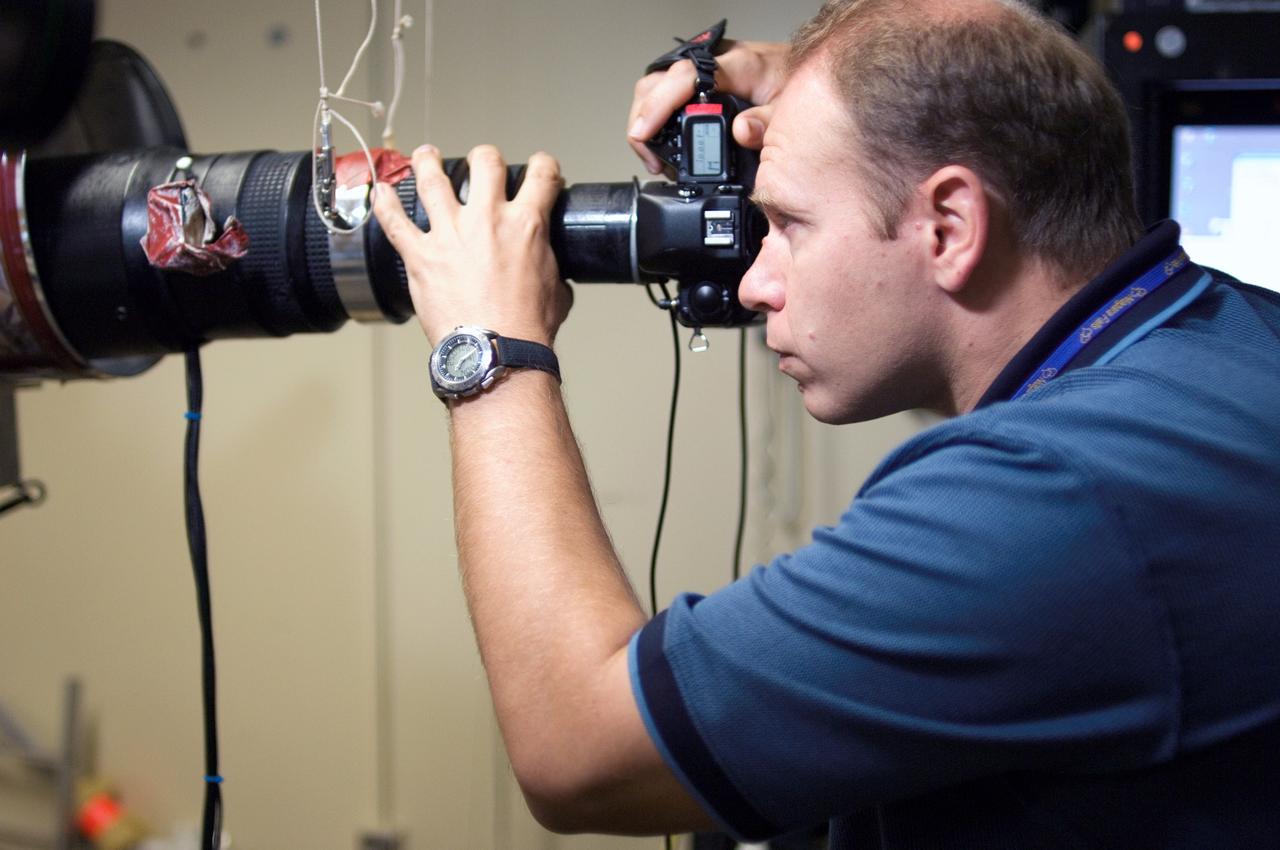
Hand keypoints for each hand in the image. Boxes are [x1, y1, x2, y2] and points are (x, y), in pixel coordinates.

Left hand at [373, 144, 571, 348]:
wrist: (497, 352)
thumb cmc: (525, 329)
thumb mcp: (557, 292)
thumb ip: (553, 270)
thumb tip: (552, 272)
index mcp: (526, 225)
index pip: (541, 174)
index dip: (542, 164)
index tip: (538, 167)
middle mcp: (487, 219)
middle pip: (486, 162)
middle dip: (486, 157)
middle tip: (482, 161)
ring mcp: (450, 234)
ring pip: (433, 179)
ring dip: (428, 162)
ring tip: (426, 155)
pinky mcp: (421, 256)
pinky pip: (394, 221)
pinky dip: (384, 204)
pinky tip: (380, 192)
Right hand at [626, 40, 788, 173]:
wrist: (814, 74)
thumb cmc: (803, 87)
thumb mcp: (794, 108)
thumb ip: (770, 121)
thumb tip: (741, 131)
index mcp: (738, 65)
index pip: (685, 77)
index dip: (659, 104)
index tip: (644, 132)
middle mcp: (716, 63)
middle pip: (659, 81)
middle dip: (644, 120)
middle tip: (650, 158)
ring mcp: (706, 72)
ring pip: (657, 86)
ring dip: (647, 121)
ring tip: (655, 158)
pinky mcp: (703, 83)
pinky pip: (669, 95)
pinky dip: (658, 120)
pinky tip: (664, 144)